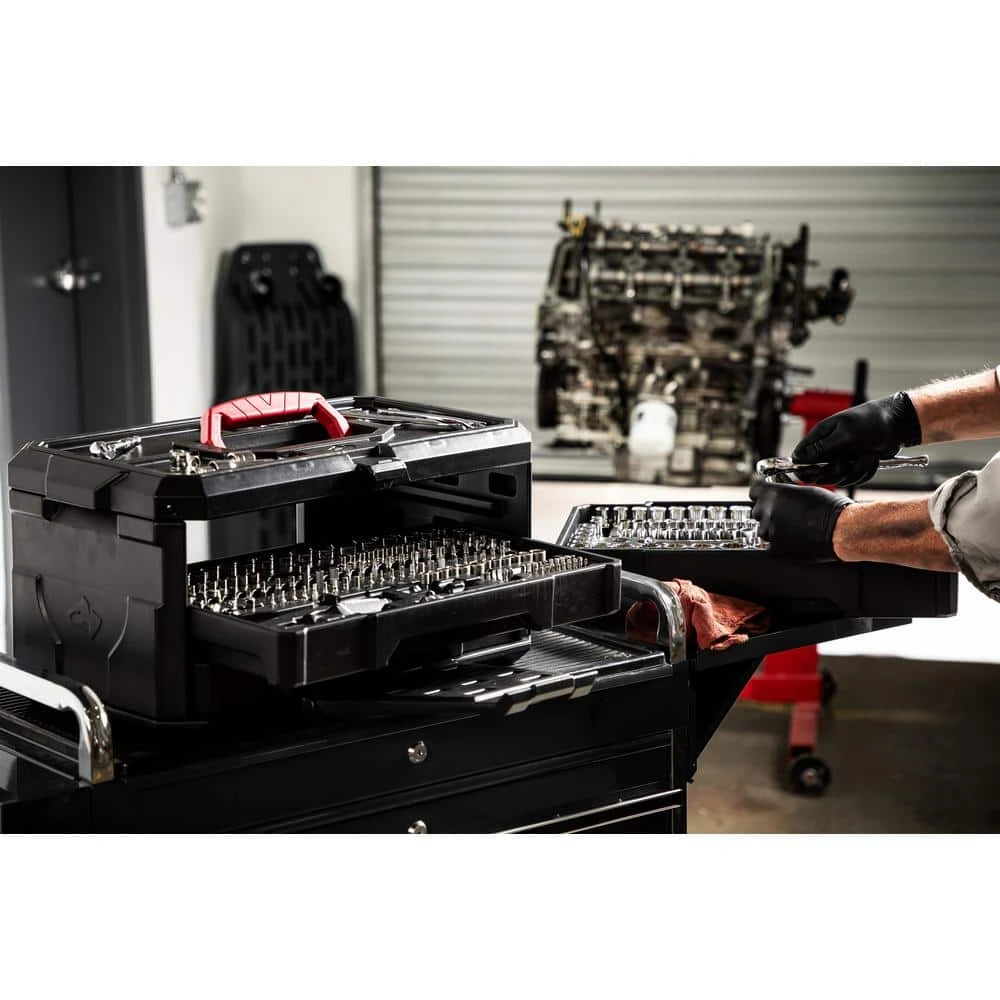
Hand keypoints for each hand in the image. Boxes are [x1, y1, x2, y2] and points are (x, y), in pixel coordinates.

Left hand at [749, 480, 852, 559]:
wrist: (840, 531)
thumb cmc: (830, 509)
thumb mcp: (805, 490)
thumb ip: (786, 492)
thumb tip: (781, 496)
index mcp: (773, 494)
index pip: (754, 492)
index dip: (761, 495)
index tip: (766, 498)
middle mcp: (767, 512)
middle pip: (756, 511)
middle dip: (767, 513)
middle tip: (784, 516)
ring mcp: (769, 532)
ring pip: (762, 530)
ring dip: (772, 529)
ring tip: (792, 529)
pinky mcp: (774, 550)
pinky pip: (770, 546)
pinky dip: (779, 544)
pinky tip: (794, 540)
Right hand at [791, 392, 921, 486]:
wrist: (898, 424)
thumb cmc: (871, 422)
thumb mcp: (844, 435)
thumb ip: (820, 448)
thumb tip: (798, 458)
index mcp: (821, 436)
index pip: (801, 457)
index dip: (805, 469)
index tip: (816, 473)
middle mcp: (829, 448)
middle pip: (821, 474)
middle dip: (838, 471)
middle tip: (848, 460)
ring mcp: (843, 457)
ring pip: (841, 478)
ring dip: (857, 469)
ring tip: (866, 454)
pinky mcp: (855, 464)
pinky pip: (855, 478)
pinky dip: (866, 470)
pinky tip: (872, 457)